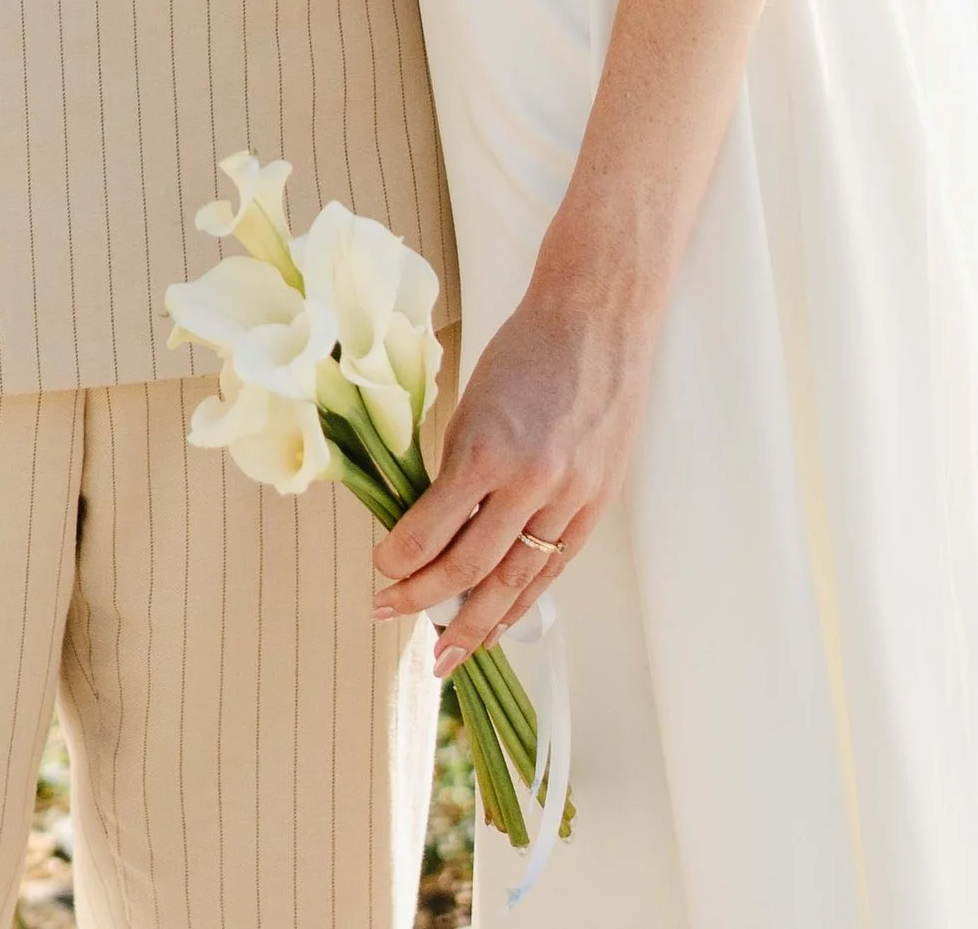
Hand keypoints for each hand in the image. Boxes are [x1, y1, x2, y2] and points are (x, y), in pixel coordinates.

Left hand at [369, 285, 649, 677]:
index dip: (400, 560)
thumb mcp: (474, 404)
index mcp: (488, 449)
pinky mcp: (595, 506)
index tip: (379, 570)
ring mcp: (569, 498)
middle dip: (423, 600)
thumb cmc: (526, 350)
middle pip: (470, 568)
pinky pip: (552, 568)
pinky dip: (521, 603)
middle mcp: (530, 483)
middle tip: (388, 615)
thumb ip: (458, 468)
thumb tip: (431, 528)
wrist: (598, 320)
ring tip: (443, 656)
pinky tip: (498, 626)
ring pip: (514, 583)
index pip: (432, 529)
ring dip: (475, 625)